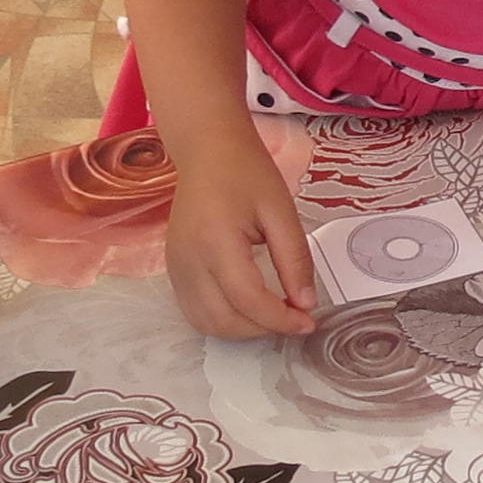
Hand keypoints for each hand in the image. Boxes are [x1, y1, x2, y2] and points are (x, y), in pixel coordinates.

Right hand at [165, 136, 315, 336]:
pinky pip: (196, 311)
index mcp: (216, 240)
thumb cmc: (245, 173)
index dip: (280, 319)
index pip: (248, 300)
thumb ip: (295, 260)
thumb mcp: (281, 211)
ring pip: (207, 323)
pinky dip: (224, 320)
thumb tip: (305, 304)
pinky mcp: (174, 270)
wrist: (208, 152)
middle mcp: (189, 259)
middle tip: (294, 317)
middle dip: (263, 329)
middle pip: (224, 320)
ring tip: (273, 314)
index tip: (308, 321)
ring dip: (243, 330)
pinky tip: (249, 307)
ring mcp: (177, 267)